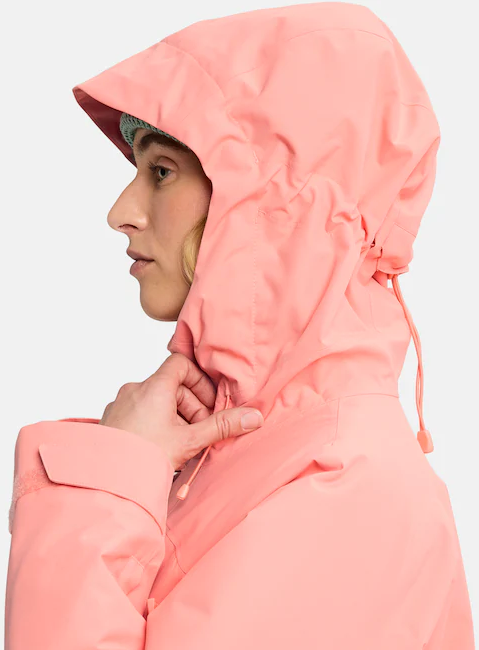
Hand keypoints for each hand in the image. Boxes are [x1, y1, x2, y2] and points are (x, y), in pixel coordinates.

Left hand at [99, 352, 263, 470]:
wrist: (106, 482)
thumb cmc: (144, 457)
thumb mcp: (190, 440)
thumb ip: (223, 426)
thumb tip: (254, 417)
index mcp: (154, 386)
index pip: (181, 364)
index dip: (199, 380)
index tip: (208, 403)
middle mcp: (134, 390)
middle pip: (172, 386)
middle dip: (191, 407)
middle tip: (199, 431)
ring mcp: (120, 405)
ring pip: (156, 402)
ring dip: (174, 418)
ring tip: (180, 445)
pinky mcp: (111, 421)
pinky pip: (139, 414)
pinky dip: (154, 425)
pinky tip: (159, 450)